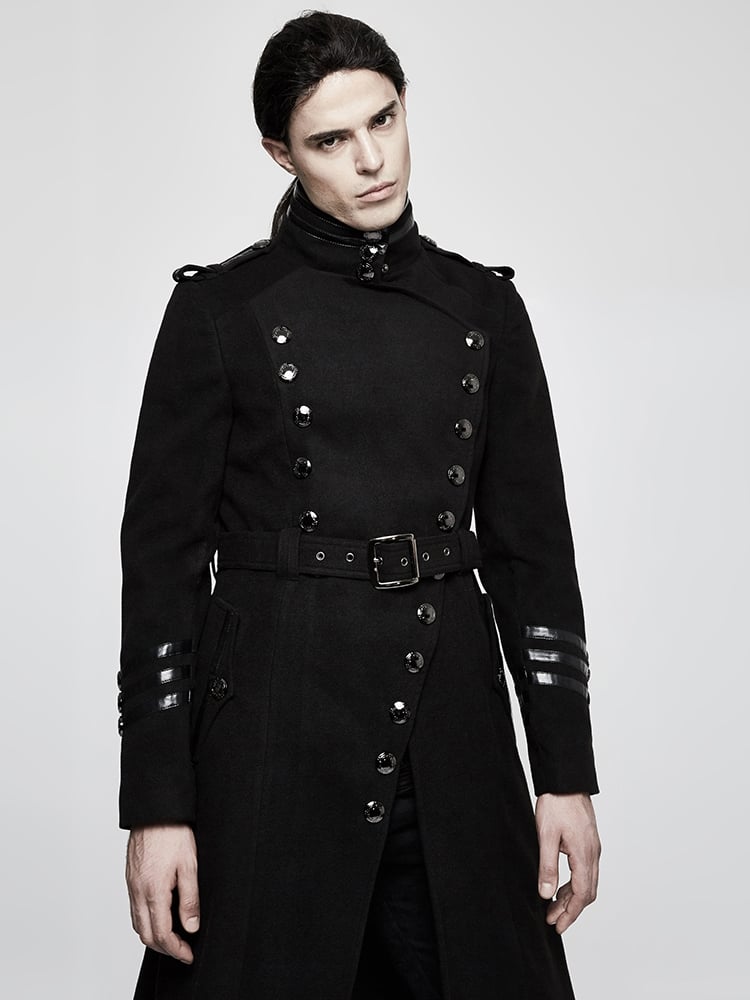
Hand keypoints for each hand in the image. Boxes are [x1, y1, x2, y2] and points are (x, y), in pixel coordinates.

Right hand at [126, 823, 198, 962]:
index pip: (162, 933)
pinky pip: (134, 909)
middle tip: (183, 950)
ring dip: (153, 936)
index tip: (188, 954)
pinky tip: (159, 916)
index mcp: (154, 890)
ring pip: (137, 923)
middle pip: (146, 934)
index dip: (176, 949)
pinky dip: (145, 920)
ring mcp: (132, 885)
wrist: (155, 811)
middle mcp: (138, 891)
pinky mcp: (130, 878)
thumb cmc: (173, 833)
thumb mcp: (190, 865)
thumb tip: (191, 926)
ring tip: (173, 937)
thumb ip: (190, 899)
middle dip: (164, 948)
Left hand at [535, 792, 599, 933]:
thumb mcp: (546, 835)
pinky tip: (559, 885)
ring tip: (552, 906)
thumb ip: (547, 866)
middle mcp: (593, 853)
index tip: (558, 926)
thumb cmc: (556, 803)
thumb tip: (546, 894)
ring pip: (587, 881)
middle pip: (587, 892)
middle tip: (552, 920)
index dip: (570, 914)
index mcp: (584, 855)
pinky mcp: (588, 841)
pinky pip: (585, 870)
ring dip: (571, 897)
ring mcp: (592, 847)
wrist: (566, 780)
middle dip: (570, 909)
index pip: (581, 895)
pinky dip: (573, 883)